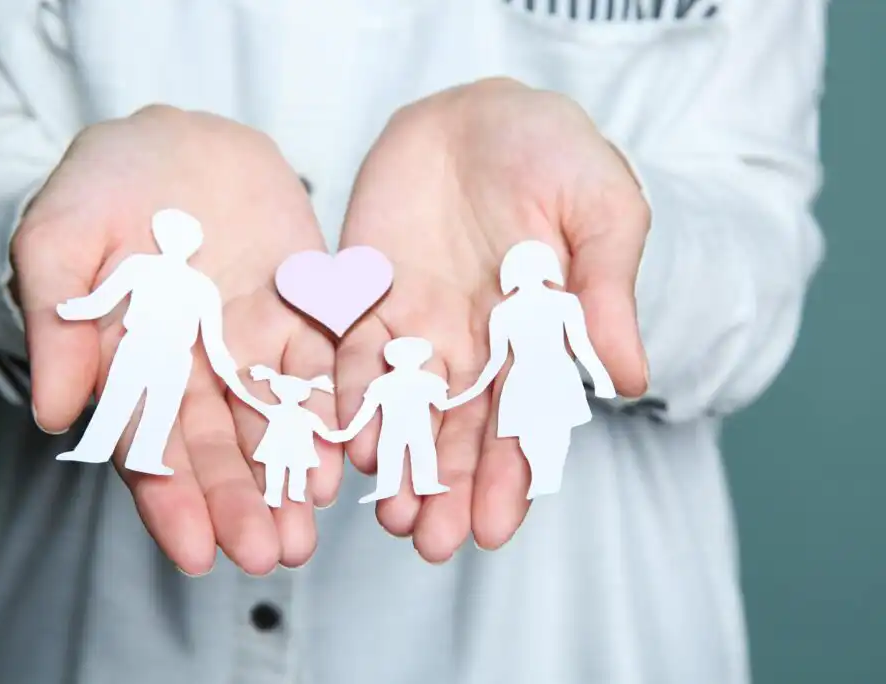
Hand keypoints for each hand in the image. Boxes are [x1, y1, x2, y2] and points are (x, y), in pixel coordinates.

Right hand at [12, 106, 340, 575]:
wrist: (176, 139)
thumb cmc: (103, 185)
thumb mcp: (60, 237)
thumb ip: (57, 320)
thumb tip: (54, 414)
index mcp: (135, 365)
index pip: (150, 447)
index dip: (173, 501)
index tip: (195, 553)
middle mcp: (199, 369)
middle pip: (222, 447)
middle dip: (244, 503)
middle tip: (273, 555)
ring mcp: (255, 342)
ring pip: (278, 419)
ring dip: (296, 474)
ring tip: (314, 524)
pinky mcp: (305, 310)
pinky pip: (326, 362)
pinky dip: (338, 403)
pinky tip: (352, 446)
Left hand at [336, 78, 648, 561]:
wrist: (476, 111)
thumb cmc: (553, 153)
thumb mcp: (600, 209)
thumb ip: (605, 291)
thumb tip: (630, 377)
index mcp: (534, 336)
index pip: (523, 421)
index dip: (509, 477)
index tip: (494, 529)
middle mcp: (474, 345)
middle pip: (459, 432)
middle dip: (446, 489)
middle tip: (429, 543)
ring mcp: (416, 325)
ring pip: (403, 409)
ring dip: (396, 462)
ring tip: (387, 512)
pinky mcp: (366, 298)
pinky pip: (349, 357)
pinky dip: (346, 399)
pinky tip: (345, 442)